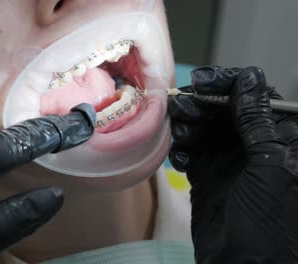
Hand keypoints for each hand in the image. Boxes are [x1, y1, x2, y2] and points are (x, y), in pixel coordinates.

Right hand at [168, 66, 297, 262]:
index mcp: (280, 138)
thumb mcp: (268, 164)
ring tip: (180, 134)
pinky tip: (180, 160)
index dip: (229, 83)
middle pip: (223, 109)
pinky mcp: (207, 176)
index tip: (202, 80)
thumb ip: (257, 120)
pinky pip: (191, 151)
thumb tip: (250, 79)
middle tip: (180, 107)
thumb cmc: (269, 222)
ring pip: (203, 128)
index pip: (255, 95)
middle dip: (200, 104)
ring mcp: (228, 161)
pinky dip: (182, 151)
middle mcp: (253, 145)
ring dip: (188, 126)